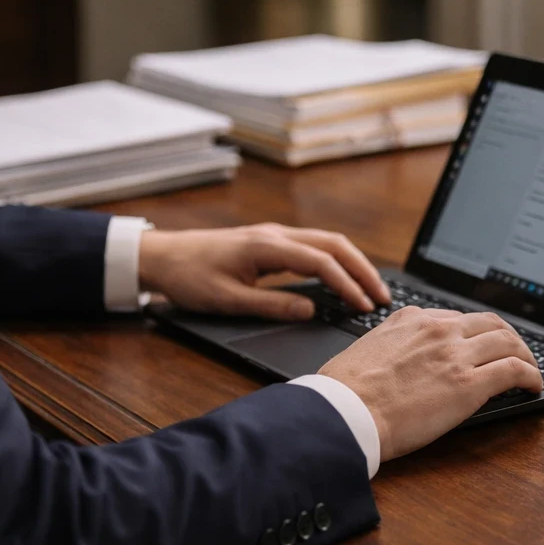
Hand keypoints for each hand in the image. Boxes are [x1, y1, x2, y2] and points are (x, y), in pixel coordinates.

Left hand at [138, 223, 391, 318]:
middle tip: (383, 296)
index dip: (348, 285)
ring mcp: (275, 235)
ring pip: (327, 242)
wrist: (161, 256)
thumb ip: (272, 305)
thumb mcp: (228, 300)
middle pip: (335, 244)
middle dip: (363, 270)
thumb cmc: (189, 277)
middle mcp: (276, 235)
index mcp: (267, 246)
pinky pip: (314, 246)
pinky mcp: (271, 242)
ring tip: (371, 289)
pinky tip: (343, 278)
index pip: (322, 263)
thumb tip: (311, 310)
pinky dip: (336, 260)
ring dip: (353, 263)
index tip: (365, 307)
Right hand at [318, 307, 543, 460]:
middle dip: (508, 338)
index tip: (481, 345)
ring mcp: (456, 354)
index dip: (476, 333)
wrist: (345, 411)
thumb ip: (391, 345)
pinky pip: (514, 370)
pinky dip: (531, 375)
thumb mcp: (366, 349)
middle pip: (490, 323)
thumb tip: (397, 357)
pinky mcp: (470, 383)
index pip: (457, 318)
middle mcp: (438, 329)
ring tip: (531, 370)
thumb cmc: (344, 391)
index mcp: (411, 319)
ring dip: (525, 354)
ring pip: (508, 341)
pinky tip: (533, 385)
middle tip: (515, 353)